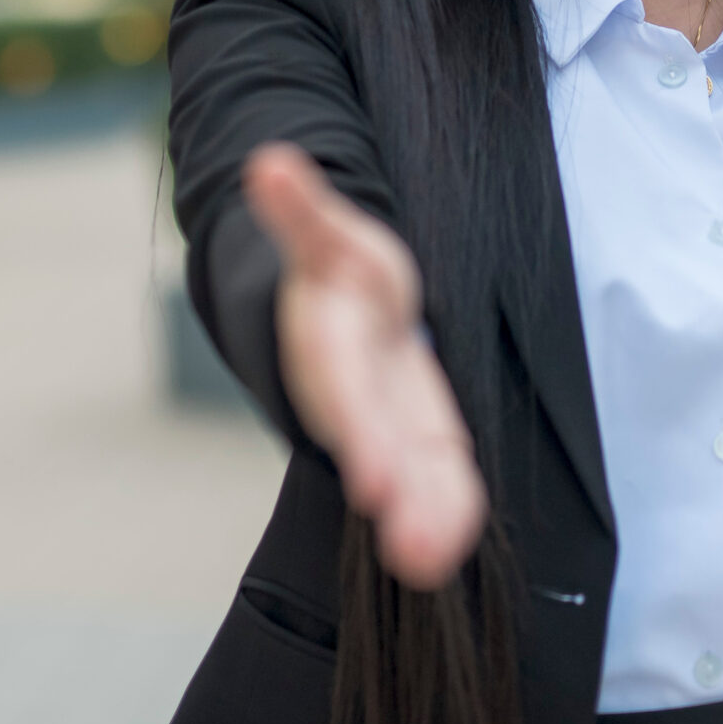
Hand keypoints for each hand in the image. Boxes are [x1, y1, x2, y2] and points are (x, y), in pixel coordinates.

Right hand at [245, 141, 485, 589]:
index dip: (360, 434)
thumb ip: (301, 208)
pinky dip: (448, 508)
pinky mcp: (420, 439)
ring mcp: (386, 424)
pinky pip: (437, 476)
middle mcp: (351, 397)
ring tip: (433, 561)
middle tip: (413, 547)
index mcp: (327, 345)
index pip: (342, 391)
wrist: (343, 312)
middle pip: (373, 446)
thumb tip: (267, 162)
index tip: (375, 484)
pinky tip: (455, 543)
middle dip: (393, 493)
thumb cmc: (339, 273)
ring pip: (406, 475)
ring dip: (422, 518)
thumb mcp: (327, 235)